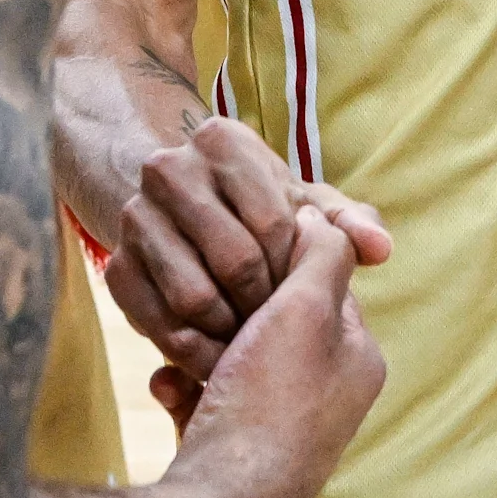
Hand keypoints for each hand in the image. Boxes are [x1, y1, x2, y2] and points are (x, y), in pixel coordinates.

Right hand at [107, 116, 389, 382]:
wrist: (179, 221)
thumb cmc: (260, 214)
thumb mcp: (305, 208)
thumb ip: (347, 226)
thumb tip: (381, 250)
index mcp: (223, 140)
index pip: (274, 222)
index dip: (296, 270)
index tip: (306, 295)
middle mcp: (168, 168)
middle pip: (236, 261)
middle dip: (267, 307)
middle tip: (283, 330)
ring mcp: (134, 217)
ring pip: (195, 298)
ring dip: (233, 335)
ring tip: (254, 344)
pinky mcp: (115, 269)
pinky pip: (159, 326)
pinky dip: (195, 353)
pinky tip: (219, 356)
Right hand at [158, 207, 385, 493]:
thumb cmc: (270, 403)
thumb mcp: (306, 310)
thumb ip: (319, 254)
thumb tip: (317, 217)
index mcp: (356, 359)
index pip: (325, 284)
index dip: (283, 257)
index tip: (243, 245)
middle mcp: (326, 394)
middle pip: (274, 321)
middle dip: (233, 306)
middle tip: (208, 298)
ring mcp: (277, 425)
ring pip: (232, 359)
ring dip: (200, 345)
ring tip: (183, 345)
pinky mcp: (233, 450)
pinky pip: (203, 399)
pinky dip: (182, 387)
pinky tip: (165, 385)